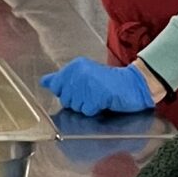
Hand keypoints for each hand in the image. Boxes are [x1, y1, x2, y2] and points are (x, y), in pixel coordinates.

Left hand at [40, 57, 154, 117]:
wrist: (133, 84)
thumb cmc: (108, 82)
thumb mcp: (83, 75)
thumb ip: (62, 79)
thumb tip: (44, 82)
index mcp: (75, 66)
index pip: (56, 86)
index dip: (67, 92)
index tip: (81, 89)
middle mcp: (79, 72)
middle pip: (65, 99)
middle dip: (78, 101)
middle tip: (92, 93)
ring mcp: (88, 84)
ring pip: (75, 107)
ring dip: (87, 106)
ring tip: (98, 97)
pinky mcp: (97, 95)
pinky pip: (87, 111)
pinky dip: (95, 110)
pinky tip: (103, 102)